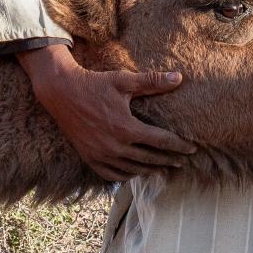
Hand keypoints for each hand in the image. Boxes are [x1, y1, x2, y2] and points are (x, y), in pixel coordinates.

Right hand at [19, 42, 194, 181]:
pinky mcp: (89, 158)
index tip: (192, 149)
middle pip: (150, 159)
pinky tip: (135, 172)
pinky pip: (113, 175)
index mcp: (126, 128)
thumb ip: (152, 82)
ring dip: (150, 170)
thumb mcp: (124, 81)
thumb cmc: (94, 84)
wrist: (60, 92)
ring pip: (133, 170)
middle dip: (168, 161)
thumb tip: (179, 78)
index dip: (179, 146)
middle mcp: (114, 147)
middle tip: (181, 162)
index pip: (162, 142)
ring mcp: (101, 155)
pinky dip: (127, 175)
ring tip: (162, 168)